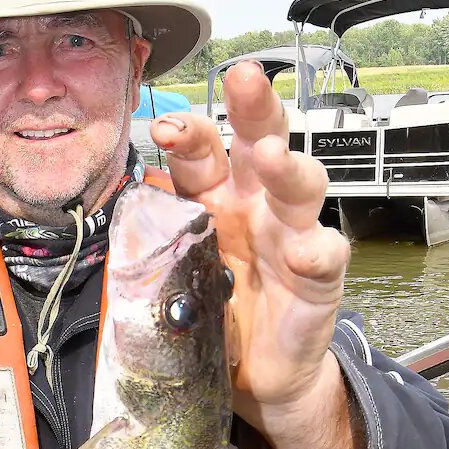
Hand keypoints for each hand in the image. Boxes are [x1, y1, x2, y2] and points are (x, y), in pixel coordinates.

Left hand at [150, 61, 350, 434]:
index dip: (187, 133)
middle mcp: (255, 205)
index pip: (201, 153)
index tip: (165, 124)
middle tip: (243, 79)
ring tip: (270, 156)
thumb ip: (154, 241)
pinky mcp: (320, 276)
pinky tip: (303, 250)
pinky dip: (316, 250)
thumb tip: (123, 214)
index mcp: (214, 198)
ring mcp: (292, 235)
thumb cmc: (216, 308)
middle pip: (258, 143)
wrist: (253, 369)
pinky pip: (325, 255)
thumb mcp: (176, 272)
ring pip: (300, 186)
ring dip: (286, 167)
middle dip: (253, 108)